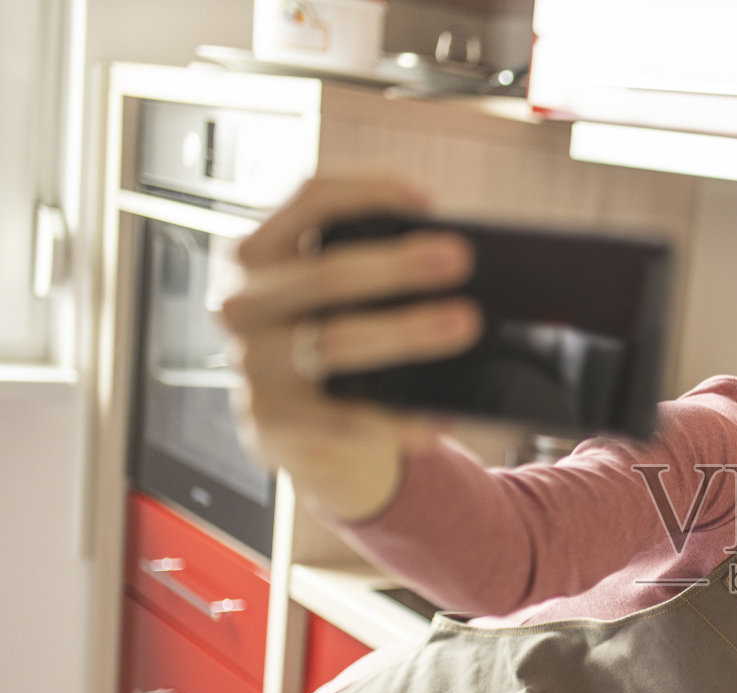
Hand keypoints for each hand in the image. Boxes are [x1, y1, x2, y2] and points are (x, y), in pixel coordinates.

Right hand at [221, 176, 482, 520]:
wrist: (291, 428)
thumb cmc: (326, 339)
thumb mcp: (332, 295)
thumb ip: (368, 269)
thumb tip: (449, 259)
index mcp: (258, 253)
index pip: (308, 200)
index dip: (367, 190)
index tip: (427, 200)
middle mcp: (244, 302)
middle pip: (325, 274)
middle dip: (398, 265)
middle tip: (459, 259)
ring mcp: (252, 364)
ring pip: (334, 342)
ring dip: (406, 332)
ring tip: (463, 324)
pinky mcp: (270, 421)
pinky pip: (343, 420)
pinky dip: (399, 420)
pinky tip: (441, 420)